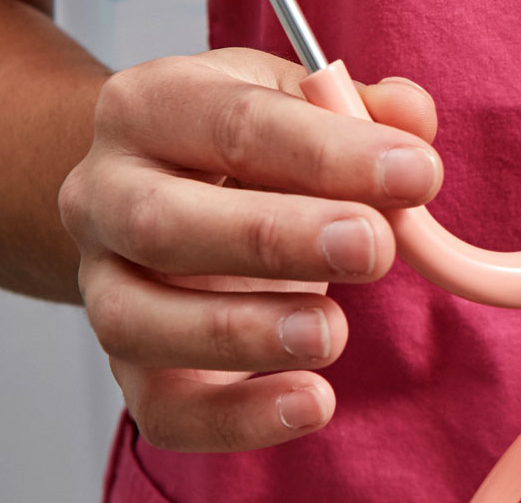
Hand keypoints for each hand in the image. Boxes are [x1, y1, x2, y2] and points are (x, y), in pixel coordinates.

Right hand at [59, 48, 440, 450]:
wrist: (168, 188)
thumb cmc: (247, 145)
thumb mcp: (300, 102)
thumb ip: (363, 107)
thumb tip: (413, 118)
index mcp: (152, 106)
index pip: (232, 123)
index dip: (329, 151)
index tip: (416, 172)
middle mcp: (105, 193)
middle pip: (163, 222)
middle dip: (274, 238)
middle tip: (372, 247)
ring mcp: (104, 283)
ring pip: (138, 321)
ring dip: (243, 332)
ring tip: (333, 331)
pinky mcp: (129, 363)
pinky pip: (161, 407)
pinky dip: (234, 418)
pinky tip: (312, 402)